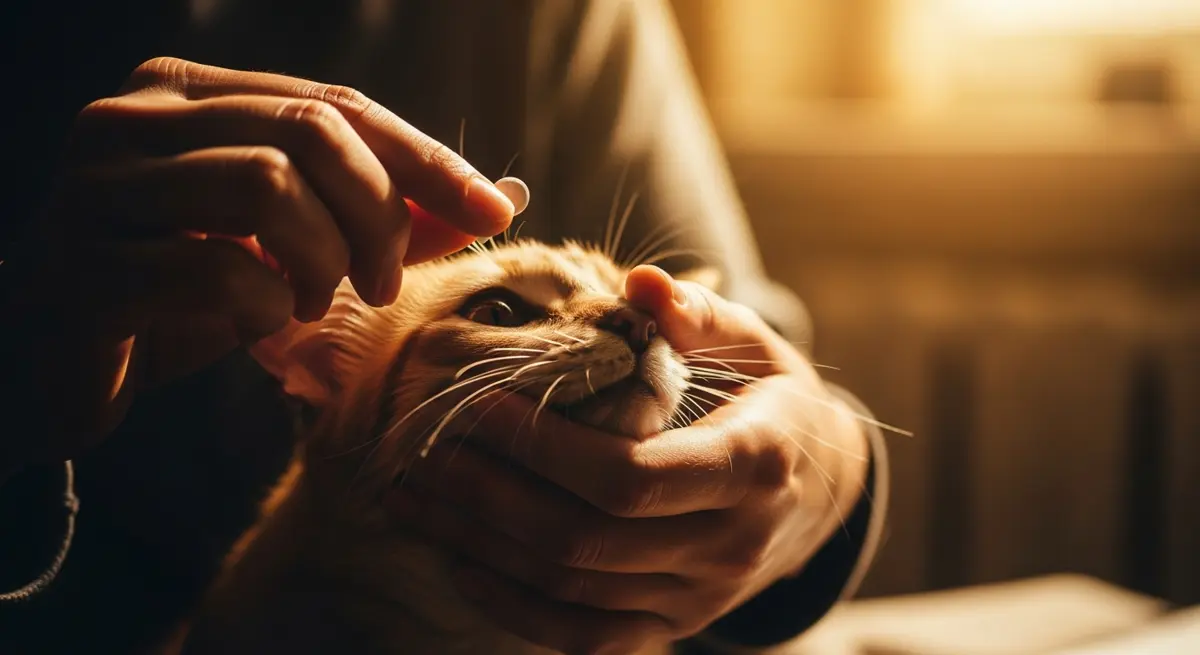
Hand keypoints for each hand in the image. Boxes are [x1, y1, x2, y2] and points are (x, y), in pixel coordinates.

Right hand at [0, 57, 513, 477]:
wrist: (52, 364)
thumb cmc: (181, 296)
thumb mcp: (293, 250)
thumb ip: (387, 219)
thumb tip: (502, 195)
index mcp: (189, 93)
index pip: (339, 105)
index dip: (427, 160)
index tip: (494, 213)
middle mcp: (136, 116)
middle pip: (310, 131)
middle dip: (377, 215)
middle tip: (380, 285)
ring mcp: (99, 185)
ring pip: (265, 184)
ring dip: (321, 259)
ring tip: (312, 303)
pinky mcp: (84, 264)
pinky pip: (215, 269)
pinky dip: (263, 306)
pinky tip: (257, 324)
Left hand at [388, 266, 870, 654]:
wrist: (817, 494)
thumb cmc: (772, 404)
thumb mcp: (756, 347)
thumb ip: (700, 316)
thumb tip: (641, 286)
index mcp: (754, 465)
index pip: (630, 476)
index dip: (541, 448)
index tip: (477, 404)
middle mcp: (730, 544)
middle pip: (585, 539)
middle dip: (487, 495)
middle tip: (423, 449)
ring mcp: (700, 597)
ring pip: (571, 590)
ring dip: (480, 546)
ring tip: (415, 497)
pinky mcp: (674, 626)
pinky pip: (583, 637)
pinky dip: (512, 606)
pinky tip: (460, 561)